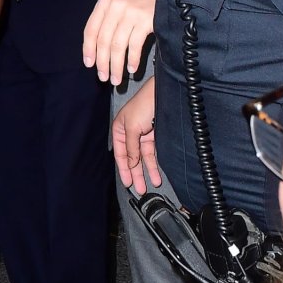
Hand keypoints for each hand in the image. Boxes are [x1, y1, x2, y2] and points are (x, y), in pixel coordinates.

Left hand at [82, 0, 156, 84]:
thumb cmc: (138, 4)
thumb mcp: (117, 6)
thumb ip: (105, 23)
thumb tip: (96, 52)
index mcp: (104, 3)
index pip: (90, 30)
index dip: (88, 49)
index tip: (89, 64)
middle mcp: (116, 6)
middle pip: (104, 40)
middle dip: (102, 63)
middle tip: (103, 77)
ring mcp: (131, 13)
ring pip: (118, 45)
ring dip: (116, 66)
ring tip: (116, 78)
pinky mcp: (145, 20)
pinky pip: (135, 45)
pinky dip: (132, 59)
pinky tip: (131, 68)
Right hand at [111, 79, 158, 194]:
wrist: (163, 93)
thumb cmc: (143, 105)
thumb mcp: (132, 128)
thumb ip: (131, 148)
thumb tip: (131, 164)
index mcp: (119, 131)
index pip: (120, 155)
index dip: (124, 169)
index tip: (128, 183)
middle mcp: (130, 134)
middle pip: (132, 158)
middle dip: (136, 174)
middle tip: (140, 189)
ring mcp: (143, 135)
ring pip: (144, 158)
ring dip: (148, 171)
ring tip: (152, 184)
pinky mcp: (155, 135)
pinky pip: (153, 153)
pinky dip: (155, 163)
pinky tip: (157, 173)